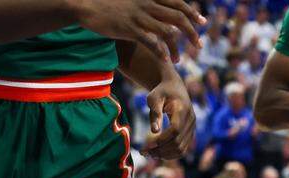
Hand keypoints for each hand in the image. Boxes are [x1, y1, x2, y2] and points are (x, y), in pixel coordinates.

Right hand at [74, 0, 203, 62]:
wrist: (85, 4)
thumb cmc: (107, 4)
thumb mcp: (130, 1)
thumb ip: (146, 6)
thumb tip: (159, 15)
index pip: (177, 2)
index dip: (192, 12)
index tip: (202, 22)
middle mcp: (146, 4)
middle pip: (178, 17)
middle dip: (192, 32)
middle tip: (199, 45)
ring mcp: (138, 16)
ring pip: (167, 32)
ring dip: (177, 48)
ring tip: (179, 60)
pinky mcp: (129, 29)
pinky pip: (151, 42)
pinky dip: (161, 52)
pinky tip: (165, 61)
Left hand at [142, 74, 194, 158]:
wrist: (174, 87)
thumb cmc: (161, 91)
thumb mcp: (153, 98)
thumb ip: (155, 113)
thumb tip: (154, 131)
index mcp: (183, 109)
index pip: (175, 129)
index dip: (162, 139)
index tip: (146, 145)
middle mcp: (190, 120)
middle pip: (178, 142)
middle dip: (160, 150)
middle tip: (143, 152)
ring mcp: (192, 128)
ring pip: (181, 149)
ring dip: (165, 154)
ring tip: (149, 154)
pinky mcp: (190, 134)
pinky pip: (183, 149)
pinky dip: (171, 154)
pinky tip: (158, 153)